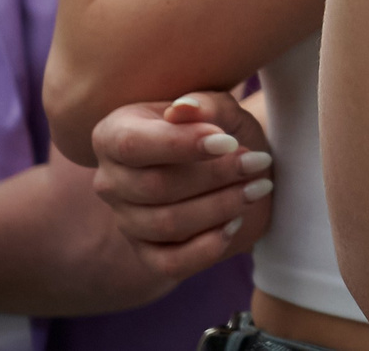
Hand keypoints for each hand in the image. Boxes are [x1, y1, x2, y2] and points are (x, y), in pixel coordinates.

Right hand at [91, 92, 273, 279]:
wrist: (238, 165)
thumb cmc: (223, 130)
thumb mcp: (221, 109)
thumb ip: (203, 105)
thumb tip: (182, 109)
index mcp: (114, 134)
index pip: (133, 144)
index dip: (182, 145)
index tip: (229, 141)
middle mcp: (110, 180)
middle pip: (154, 187)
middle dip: (215, 175)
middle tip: (258, 161)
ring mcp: (125, 220)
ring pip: (165, 224)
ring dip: (220, 206)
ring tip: (258, 187)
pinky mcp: (146, 252)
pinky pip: (169, 263)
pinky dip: (208, 247)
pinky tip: (236, 223)